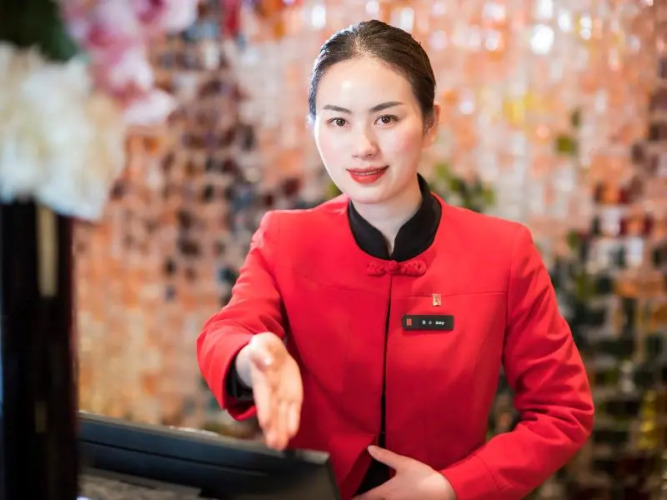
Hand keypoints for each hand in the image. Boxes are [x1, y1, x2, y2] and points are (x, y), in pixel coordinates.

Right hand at [236, 332, 302, 449]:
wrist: (273, 353)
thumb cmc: (264, 347)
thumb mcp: (261, 343)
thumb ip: (261, 353)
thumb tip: (267, 363)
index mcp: (262, 379)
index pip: (263, 396)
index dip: (264, 409)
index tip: (265, 423)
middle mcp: (271, 392)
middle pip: (272, 411)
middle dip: (273, 427)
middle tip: (273, 444)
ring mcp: (281, 396)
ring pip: (281, 415)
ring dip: (280, 430)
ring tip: (279, 446)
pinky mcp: (293, 396)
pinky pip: (293, 410)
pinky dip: (292, 421)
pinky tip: (291, 433)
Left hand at [352, 446, 456, 499]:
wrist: (444, 492)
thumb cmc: (423, 477)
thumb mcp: (404, 464)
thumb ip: (386, 457)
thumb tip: (370, 449)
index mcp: (387, 492)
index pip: (366, 498)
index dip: (356, 498)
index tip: (349, 498)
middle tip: (357, 498)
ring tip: (372, 499)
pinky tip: (390, 499)